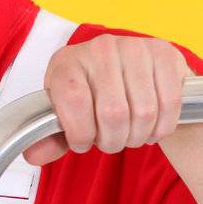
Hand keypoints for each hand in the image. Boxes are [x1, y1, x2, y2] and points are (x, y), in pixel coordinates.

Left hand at [22, 34, 192, 165]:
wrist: (133, 71)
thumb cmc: (93, 96)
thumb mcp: (67, 114)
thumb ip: (50, 138)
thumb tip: (33, 155)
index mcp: (67, 62)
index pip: (74, 101)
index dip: (80, 132)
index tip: (83, 142)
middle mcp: (99, 48)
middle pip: (113, 113)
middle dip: (113, 141)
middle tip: (111, 142)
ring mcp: (134, 47)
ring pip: (143, 112)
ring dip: (138, 136)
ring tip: (130, 134)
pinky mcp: (164, 53)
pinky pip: (169, 104)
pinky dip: (162, 128)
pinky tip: (152, 127)